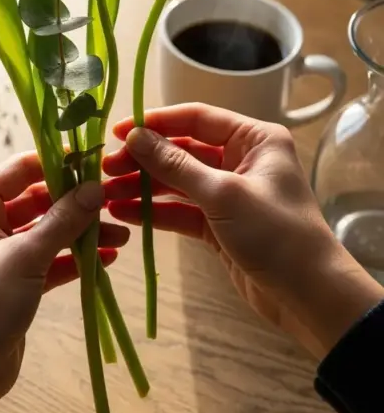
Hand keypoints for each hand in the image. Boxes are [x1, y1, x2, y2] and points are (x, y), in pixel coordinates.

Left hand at [0, 152, 128, 412]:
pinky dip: (74, 259)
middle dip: (76, 203)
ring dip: (81, 233)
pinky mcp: (13, 281)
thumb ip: (63, 219)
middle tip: (116, 202)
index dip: (58, 164)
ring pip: (46, 232)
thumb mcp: (26, 257)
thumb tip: (96, 187)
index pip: (19, 170)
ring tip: (120, 237)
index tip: (97, 162)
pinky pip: (48, 260)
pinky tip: (106, 259)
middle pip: (36, 200)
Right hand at [103, 104, 381, 358]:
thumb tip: (136, 137)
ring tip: (105, 194)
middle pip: (183, 150)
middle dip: (144, 160)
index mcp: (254, 140)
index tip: (118, 131)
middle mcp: (242, 160)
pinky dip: (154, 212)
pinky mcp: (220, 225)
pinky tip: (123, 214)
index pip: (197, 118)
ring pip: (178, 183)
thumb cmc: (276, 234)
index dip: (156, 122)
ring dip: (143, 188)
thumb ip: (177, 165)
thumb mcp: (223, 194)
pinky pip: (181, 211)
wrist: (308, 294)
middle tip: (104, 169)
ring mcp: (230, 194)